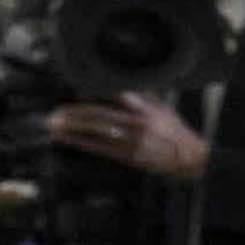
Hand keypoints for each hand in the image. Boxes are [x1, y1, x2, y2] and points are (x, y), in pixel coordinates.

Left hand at [53, 93, 211, 180]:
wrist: (190, 157)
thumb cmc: (175, 131)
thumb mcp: (162, 108)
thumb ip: (141, 97)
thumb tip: (116, 87)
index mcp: (147, 108)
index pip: (118, 94)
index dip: (97, 91)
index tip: (79, 91)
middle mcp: (139, 123)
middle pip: (100, 115)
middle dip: (75, 114)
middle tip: (56, 113)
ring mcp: (133, 140)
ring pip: (96, 131)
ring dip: (73, 128)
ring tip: (54, 125)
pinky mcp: (129, 155)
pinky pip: (100, 147)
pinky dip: (80, 141)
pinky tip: (66, 138)